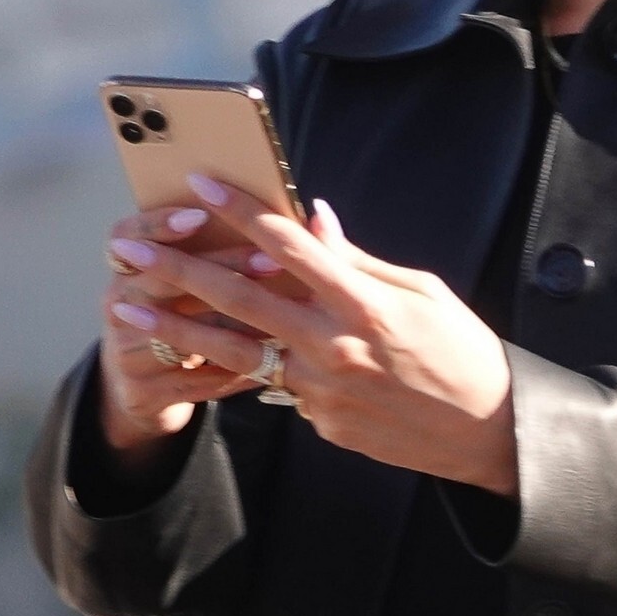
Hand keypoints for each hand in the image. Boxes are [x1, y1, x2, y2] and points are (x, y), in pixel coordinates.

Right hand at [98, 200, 293, 458]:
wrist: (139, 384)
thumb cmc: (174, 314)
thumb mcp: (177, 280)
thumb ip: (211, 247)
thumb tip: (284, 215)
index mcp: (123, 270)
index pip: (124, 235)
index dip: (157, 225)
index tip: (201, 215)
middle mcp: (116, 306)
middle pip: (162, 284)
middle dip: (221, 269)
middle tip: (270, 260)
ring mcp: (125, 354)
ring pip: (184, 337)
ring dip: (235, 325)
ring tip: (281, 315)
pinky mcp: (143, 393)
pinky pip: (198, 381)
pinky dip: (238, 371)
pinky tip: (275, 361)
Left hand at [102, 178, 518, 495]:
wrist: (488, 432)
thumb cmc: (462, 350)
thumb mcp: (421, 291)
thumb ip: (358, 260)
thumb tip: (314, 219)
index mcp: (365, 303)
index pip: (287, 245)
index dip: (239, 209)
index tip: (199, 183)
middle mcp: (335, 346)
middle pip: (241, 299)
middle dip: (179, 269)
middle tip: (131, 248)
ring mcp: (323, 390)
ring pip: (236, 351)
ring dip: (178, 328)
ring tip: (129, 309)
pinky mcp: (320, 422)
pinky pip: (278, 386)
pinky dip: (252, 366)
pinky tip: (216, 355)